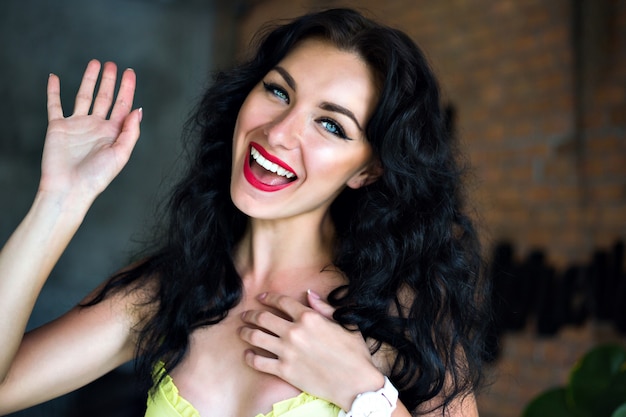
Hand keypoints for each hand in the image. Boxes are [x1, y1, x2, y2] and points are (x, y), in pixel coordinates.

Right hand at [39, 60, 141, 206]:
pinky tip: (54, 77)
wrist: (69, 189)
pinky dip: (53, 91)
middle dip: (109, 81)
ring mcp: (77, 126)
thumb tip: (138, 110)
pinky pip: (54, 105)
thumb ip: (130, 132)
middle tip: (113, 64)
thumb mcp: (121, 154)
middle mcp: (96, 127)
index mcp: (113, 133)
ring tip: (94, 63)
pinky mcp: (58, 127)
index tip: (130, 72)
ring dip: (88, 80)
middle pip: (105, 98)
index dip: (127, 89)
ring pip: (83, 96)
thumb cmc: (97, 177)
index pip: (122, 105)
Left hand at [239, 291, 384, 410]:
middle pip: (263, 318)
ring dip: (246, 332)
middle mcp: (294, 332)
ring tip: (241, 331)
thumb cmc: (354, 352)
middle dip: (251, 314)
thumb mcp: (344, 323)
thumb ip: (324, 307)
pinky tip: (248, 354)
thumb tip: (309, 293)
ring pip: (256, 337)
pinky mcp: (284, 370)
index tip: (261, 297)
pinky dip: (250, 357)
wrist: (356, 382)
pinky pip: (259, 362)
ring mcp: (287, 352)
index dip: (268, 298)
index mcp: (309, 317)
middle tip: (244, 315)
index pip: (281, 302)